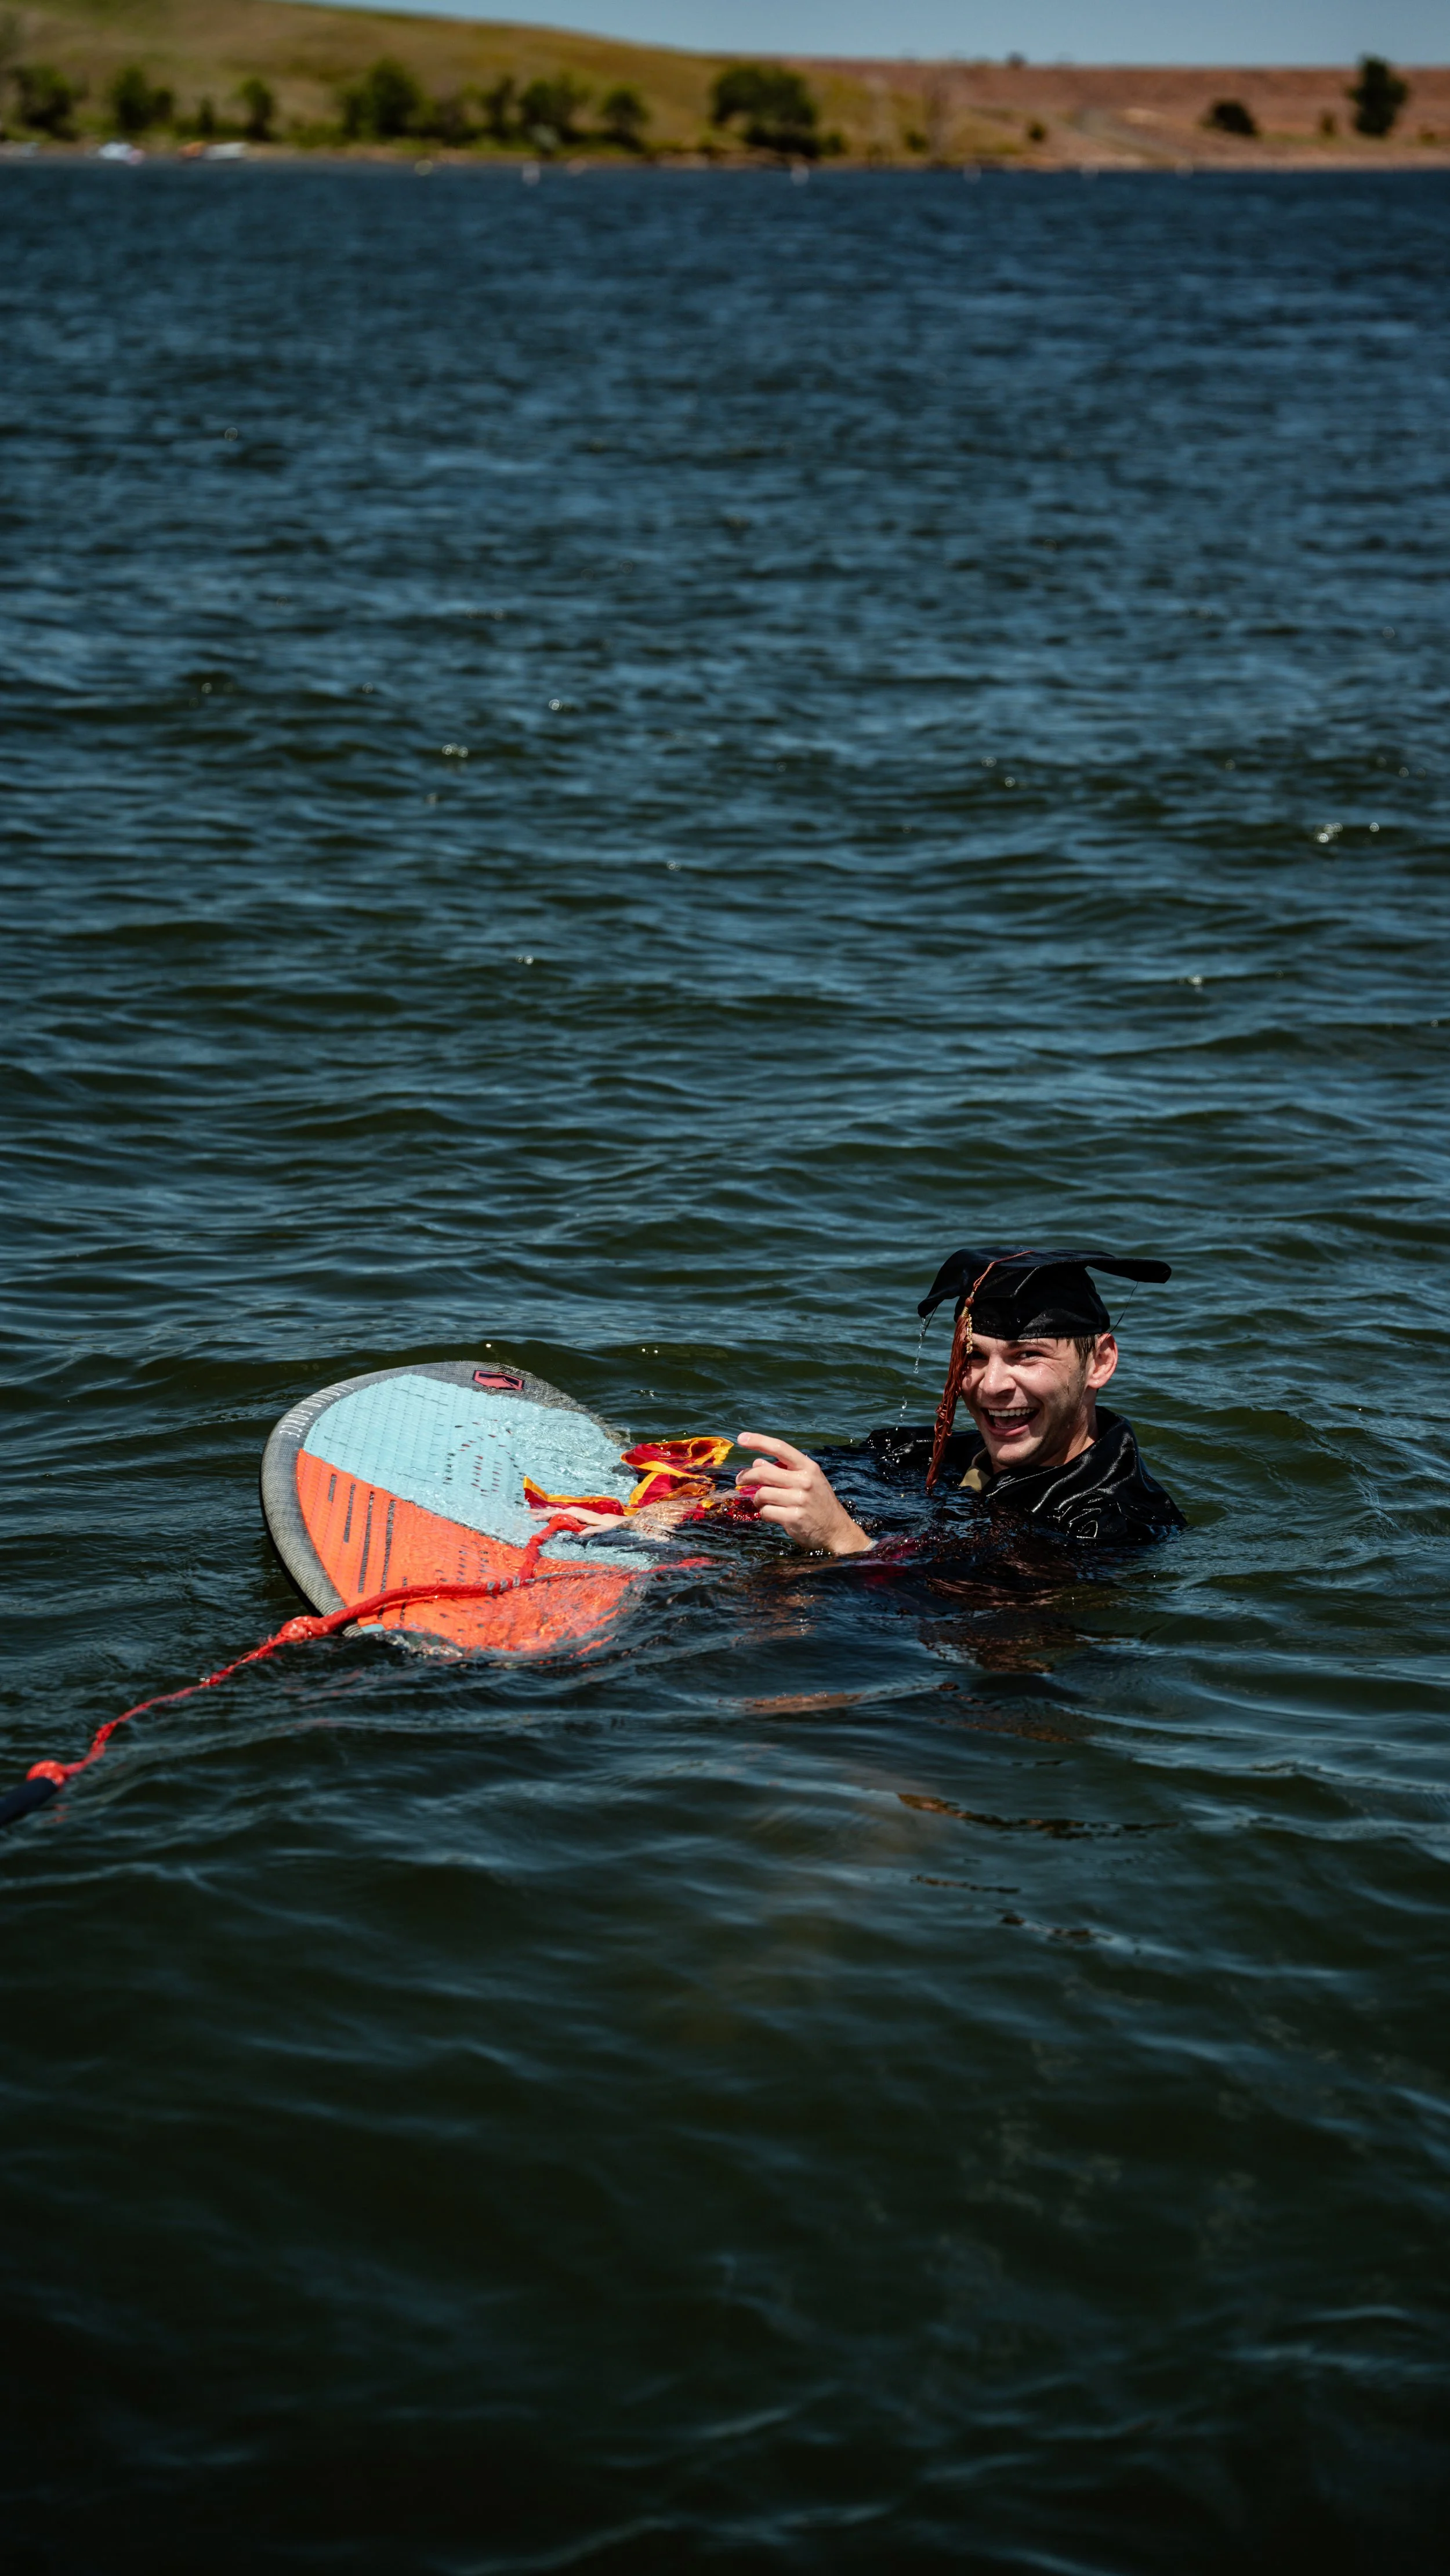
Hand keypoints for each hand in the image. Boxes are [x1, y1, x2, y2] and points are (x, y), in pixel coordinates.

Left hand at [734, 1435, 871, 1555]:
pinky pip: (766, 1512)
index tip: (742, 1438)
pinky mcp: (793, 1517)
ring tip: (763, 1502)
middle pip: (764, 1472)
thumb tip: (757, 1462)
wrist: (835, 1530)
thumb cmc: (819, 1503)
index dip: (759, 1441)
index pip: (780, 1448)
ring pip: (762, 1494)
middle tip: (740, 1480)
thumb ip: (784, 1470)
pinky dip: (764, 1514)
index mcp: (808, 1467)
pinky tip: (772, 1515)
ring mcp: (799, 1500)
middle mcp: (804, 1481)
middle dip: (747, 1476)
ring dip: (757, 1499)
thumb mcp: (807, 1481)